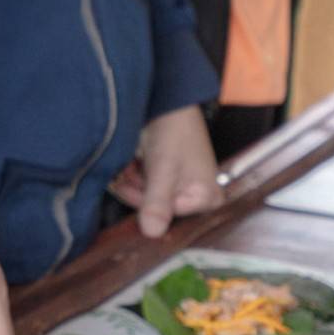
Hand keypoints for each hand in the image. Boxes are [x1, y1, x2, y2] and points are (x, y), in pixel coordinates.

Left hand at [110, 104, 224, 237]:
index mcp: (206, 198)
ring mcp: (181, 186)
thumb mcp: (164, 170)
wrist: (168, 101)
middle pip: (156, 208)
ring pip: (147, 198)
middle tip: (127, 170)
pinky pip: (145, 187)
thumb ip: (157, 202)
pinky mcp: (167, 177)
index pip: (167, 215)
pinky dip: (134, 176)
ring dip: (132, 182)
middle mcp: (197, 196)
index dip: (144, 202)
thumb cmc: (174, 132)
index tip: (129, 184)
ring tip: (129, 163)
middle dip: (137, 191)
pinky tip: (131, 163)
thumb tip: (152, 233)